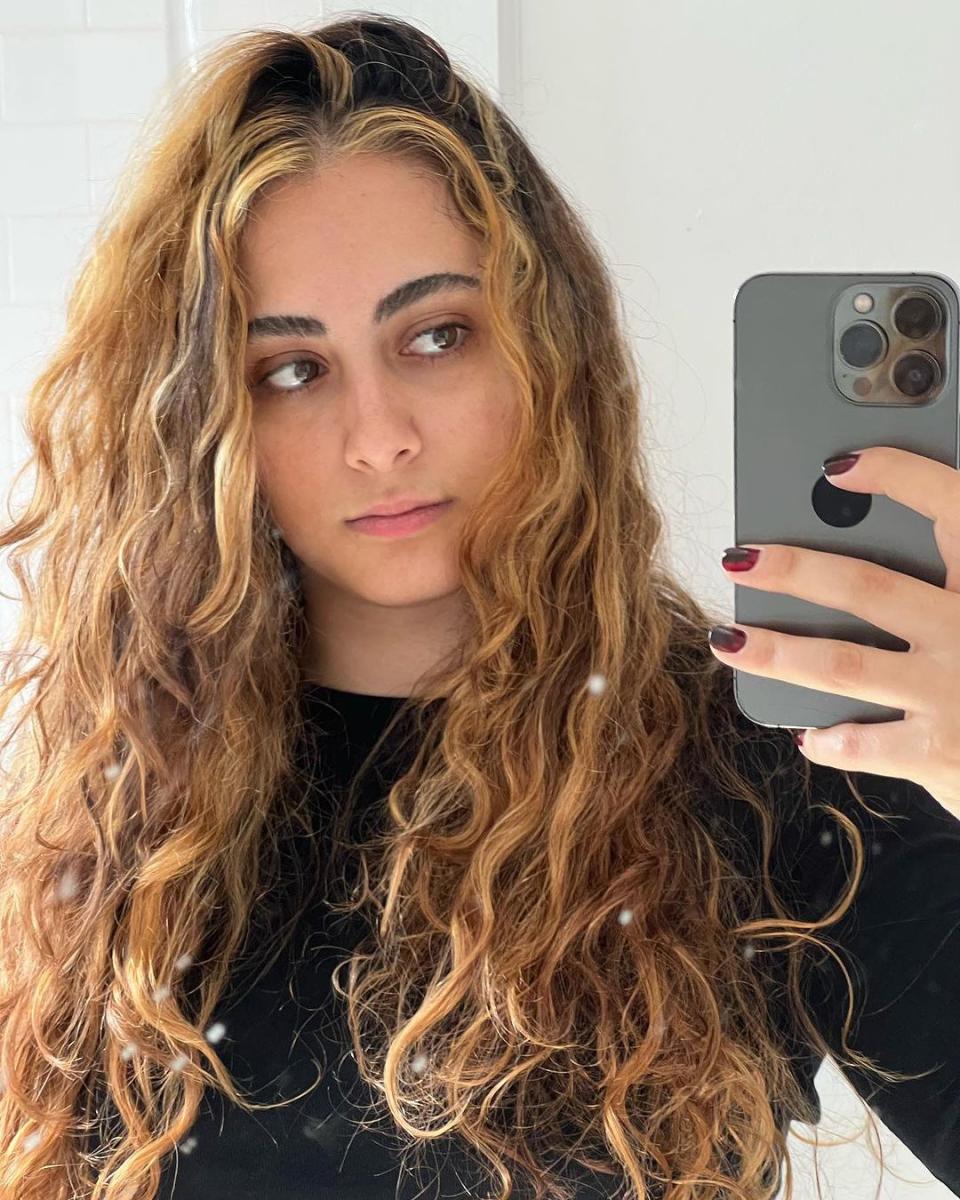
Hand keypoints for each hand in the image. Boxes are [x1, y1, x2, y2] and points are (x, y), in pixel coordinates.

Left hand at [707, 446, 959, 820]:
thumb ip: (952, 578)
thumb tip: (880, 538)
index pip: (954, 509)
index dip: (898, 477)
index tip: (839, 466)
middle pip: (868, 586)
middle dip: (795, 570)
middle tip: (741, 559)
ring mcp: (951, 694)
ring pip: (844, 663)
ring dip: (779, 653)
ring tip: (731, 642)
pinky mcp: (939, 753)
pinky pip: (863, 743)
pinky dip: (829, 738)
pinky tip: (809, 734)